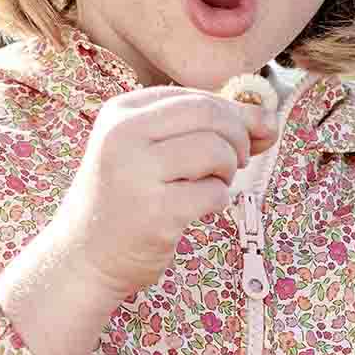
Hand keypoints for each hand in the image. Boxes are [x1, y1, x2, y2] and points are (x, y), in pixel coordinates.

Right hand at [52, 87, 278, 300]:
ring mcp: (137, 174)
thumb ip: (207, 129)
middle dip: (237, 138)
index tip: (247, 137)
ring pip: (215, 150)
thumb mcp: (153, 151)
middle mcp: (123, 135)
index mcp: (121, 112)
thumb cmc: (126, 199)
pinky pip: (214, 194)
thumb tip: (270, 120)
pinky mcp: (155, 213)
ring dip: (227, 171)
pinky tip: (195, 209)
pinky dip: (217, 201)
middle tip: (233, 164)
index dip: (233, 115)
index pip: (195, 97)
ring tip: (210, 186)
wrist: (83, 257)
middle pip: (209, 114)